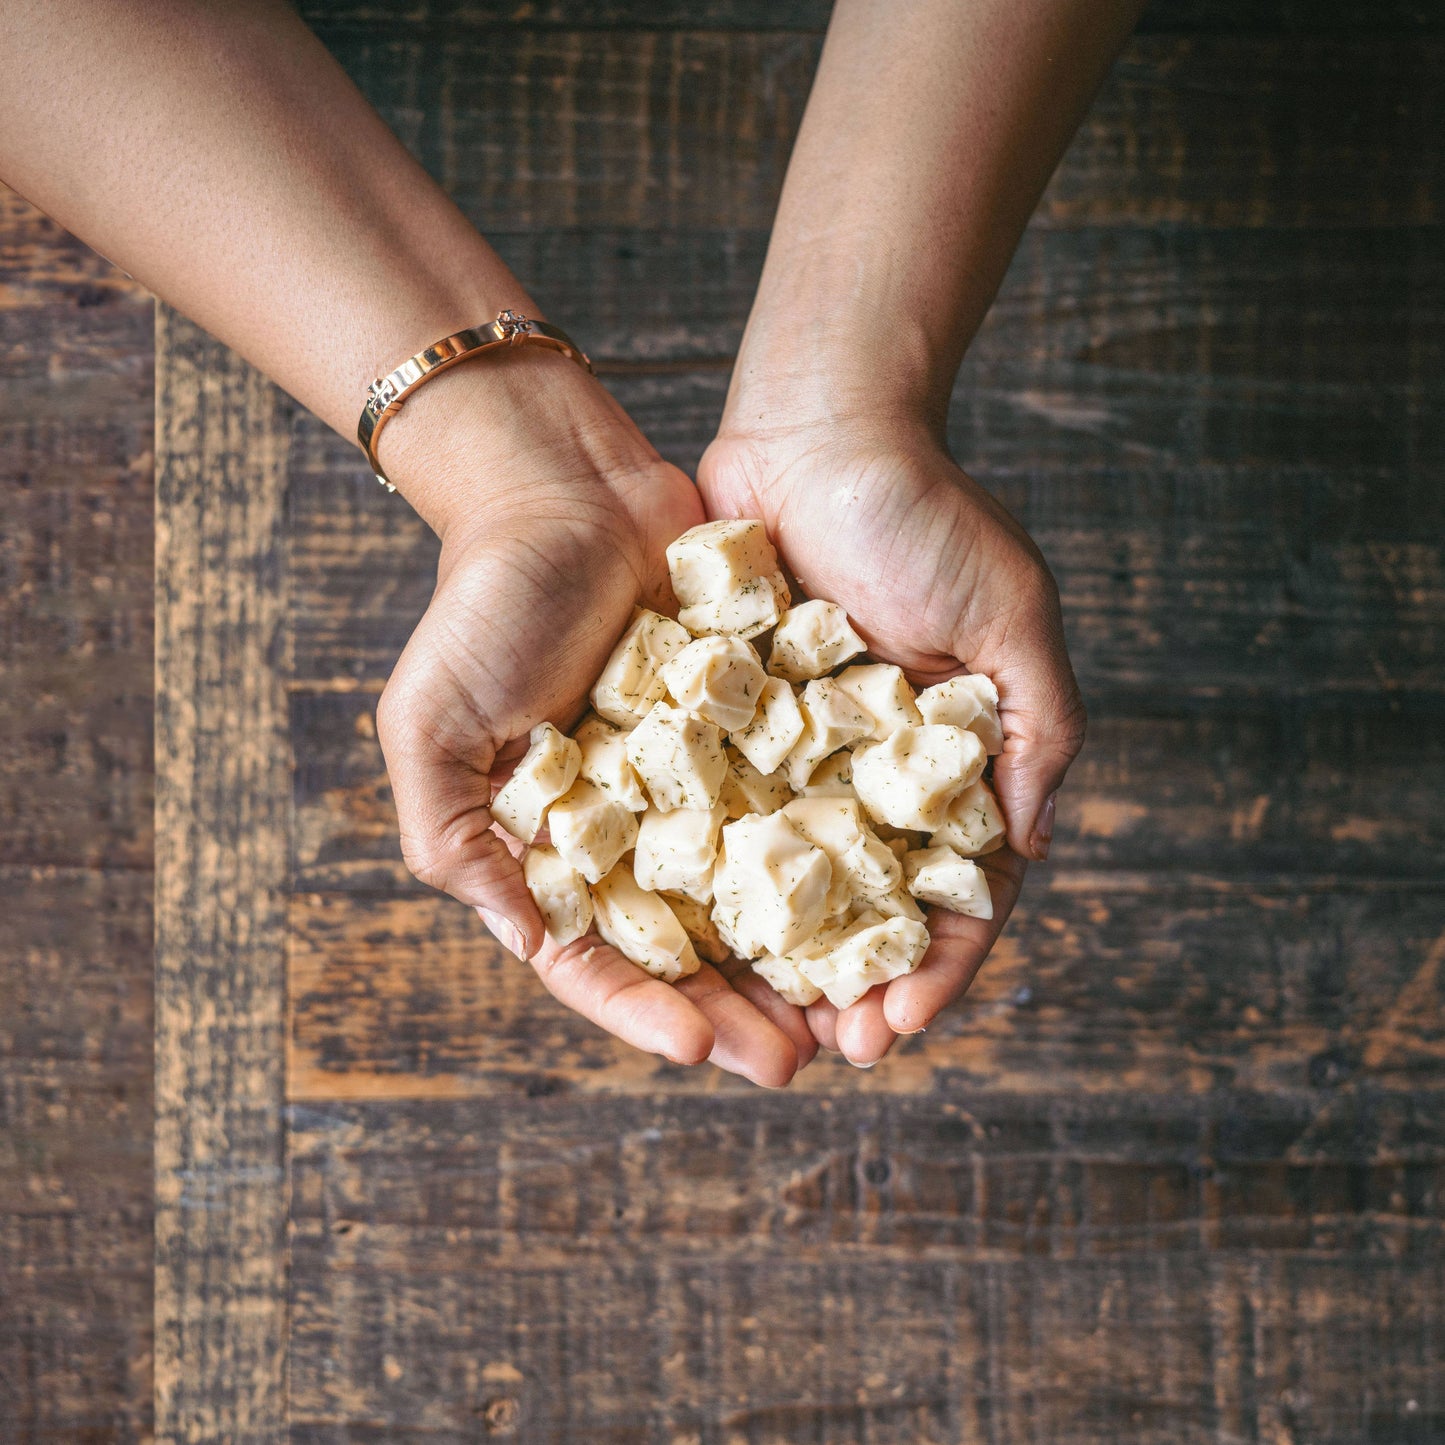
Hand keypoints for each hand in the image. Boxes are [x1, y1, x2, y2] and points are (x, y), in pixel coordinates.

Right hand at [375, 364, 816, 1086]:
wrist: (567, 492)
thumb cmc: (483, 607)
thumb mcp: (429, 726)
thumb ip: (455, 839)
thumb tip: (525, 943)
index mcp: (551, 850)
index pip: (597, 960)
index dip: (645, 1012)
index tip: (700, 1048)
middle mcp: (630, 834)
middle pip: (691, 950)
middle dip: (740, 1012)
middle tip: (800, 1059)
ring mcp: (696, 789)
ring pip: (756, 898)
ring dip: (798, 960)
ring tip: (849, 1013)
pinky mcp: (753, 736)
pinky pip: (797, 810)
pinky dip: (833, 861)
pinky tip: (875, 905)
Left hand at [698, 413, 1085, 1066]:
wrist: (813, 428)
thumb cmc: (922, 513)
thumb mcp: (1011, 613)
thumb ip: (1035, 727)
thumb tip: (1030, 848)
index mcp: (950, 763)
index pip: (956, 895)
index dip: (936, 968)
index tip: (898, 1028)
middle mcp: (872, 773)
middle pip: (865, 910)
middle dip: (847, 985)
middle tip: (816, 1050)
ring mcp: (796, 755)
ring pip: (786, 883)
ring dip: (774, 958)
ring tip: (749, 1023)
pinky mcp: (724, 725)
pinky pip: (712, 817)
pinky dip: (706, 879)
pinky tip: (684, 936)